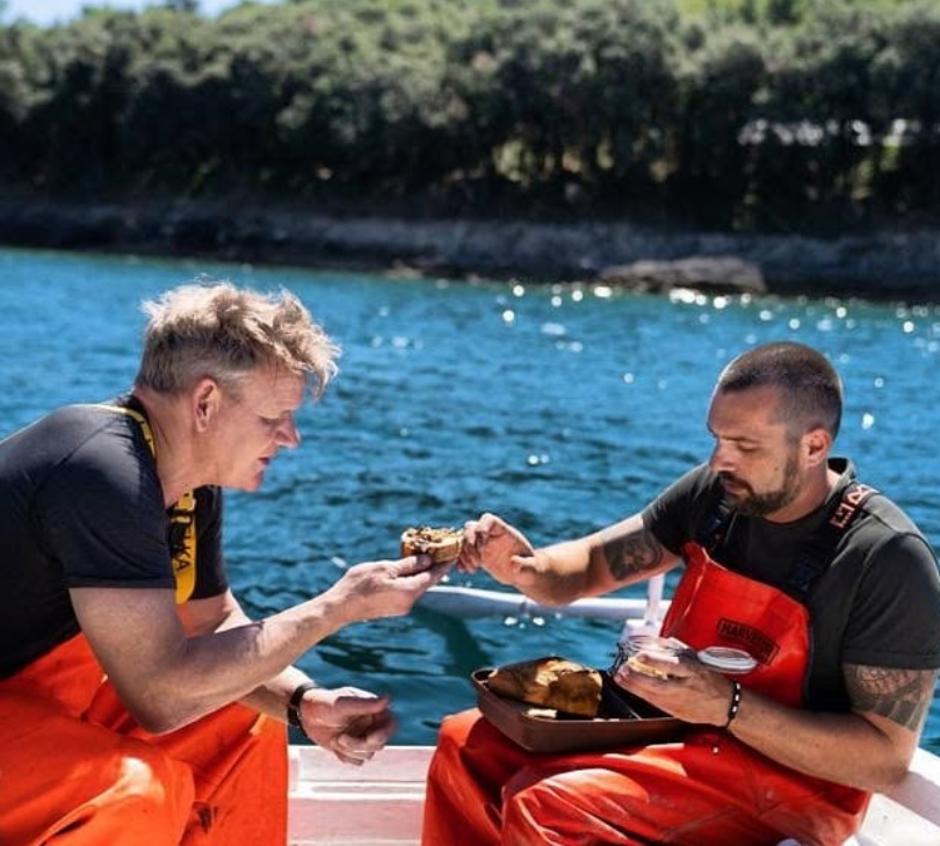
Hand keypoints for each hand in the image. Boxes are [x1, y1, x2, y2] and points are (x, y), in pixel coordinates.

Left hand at [298, 686, 395, 765]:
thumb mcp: (343, 704)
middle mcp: (371, 724)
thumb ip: (365, 704)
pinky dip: (346, 757)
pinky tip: (335, 746)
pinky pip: (357, 761)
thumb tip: (388, 699)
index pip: (391, 724)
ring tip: (336, 739)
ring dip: (351, 751)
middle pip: (379, 743)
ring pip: (368, 754)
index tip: (370, 738)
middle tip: (340, 738)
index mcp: (373, 710)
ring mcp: (362, 736)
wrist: (306, 714)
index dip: (384, 734)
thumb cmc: (325, 704)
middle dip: (359, 744)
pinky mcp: (352, 748)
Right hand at [328, 555, 449, 622]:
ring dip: (419, 573)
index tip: (453, 554)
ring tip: (421, 557)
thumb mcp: (385, 568)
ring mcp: (400, 607)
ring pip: (415, 586)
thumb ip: (408, 564)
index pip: (433, 576)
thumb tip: (427, 560)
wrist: (340, 607)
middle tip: (438, 551)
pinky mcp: (392, 608)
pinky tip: (404, 570)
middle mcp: (409, 602)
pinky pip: (406, 591)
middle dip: (432, 566)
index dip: (444, 564)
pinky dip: (409, 580)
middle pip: (426, 582)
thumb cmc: (360, 585)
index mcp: (409, 592)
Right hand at [457, 513, 536, 587]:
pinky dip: (459, 560)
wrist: (524, 574)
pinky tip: (464, 571)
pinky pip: (462, 553)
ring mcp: (483, 544)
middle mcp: (491, 535)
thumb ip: (525, 566)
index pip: (489, 520)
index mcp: (505, 533)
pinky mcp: (477, 555)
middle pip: (472, 527)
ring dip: (463, 554)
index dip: (482, 526)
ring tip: (473, 568)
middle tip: (477, 561)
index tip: (482, 541)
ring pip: (464, 540)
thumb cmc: (531, 569)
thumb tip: (514, 563)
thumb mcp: (530, 569)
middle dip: (469, 542)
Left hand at [612, 651, 734, 725]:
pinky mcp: (675, 712)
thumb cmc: (710, 680)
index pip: (672, 666)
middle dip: (637, 678)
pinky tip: (630, 688)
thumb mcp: (697, 661)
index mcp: (693, 672)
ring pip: (652, 696)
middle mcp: (685, 688)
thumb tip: (659, 643)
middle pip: (657, 684)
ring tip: (620, 678)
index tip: (639, 655)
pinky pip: (655, 703)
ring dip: (633, 687)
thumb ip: (678, 652)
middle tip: (622, 669)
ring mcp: (679, 702)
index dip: (654, 660)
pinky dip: (641, 694)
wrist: (725, 705)